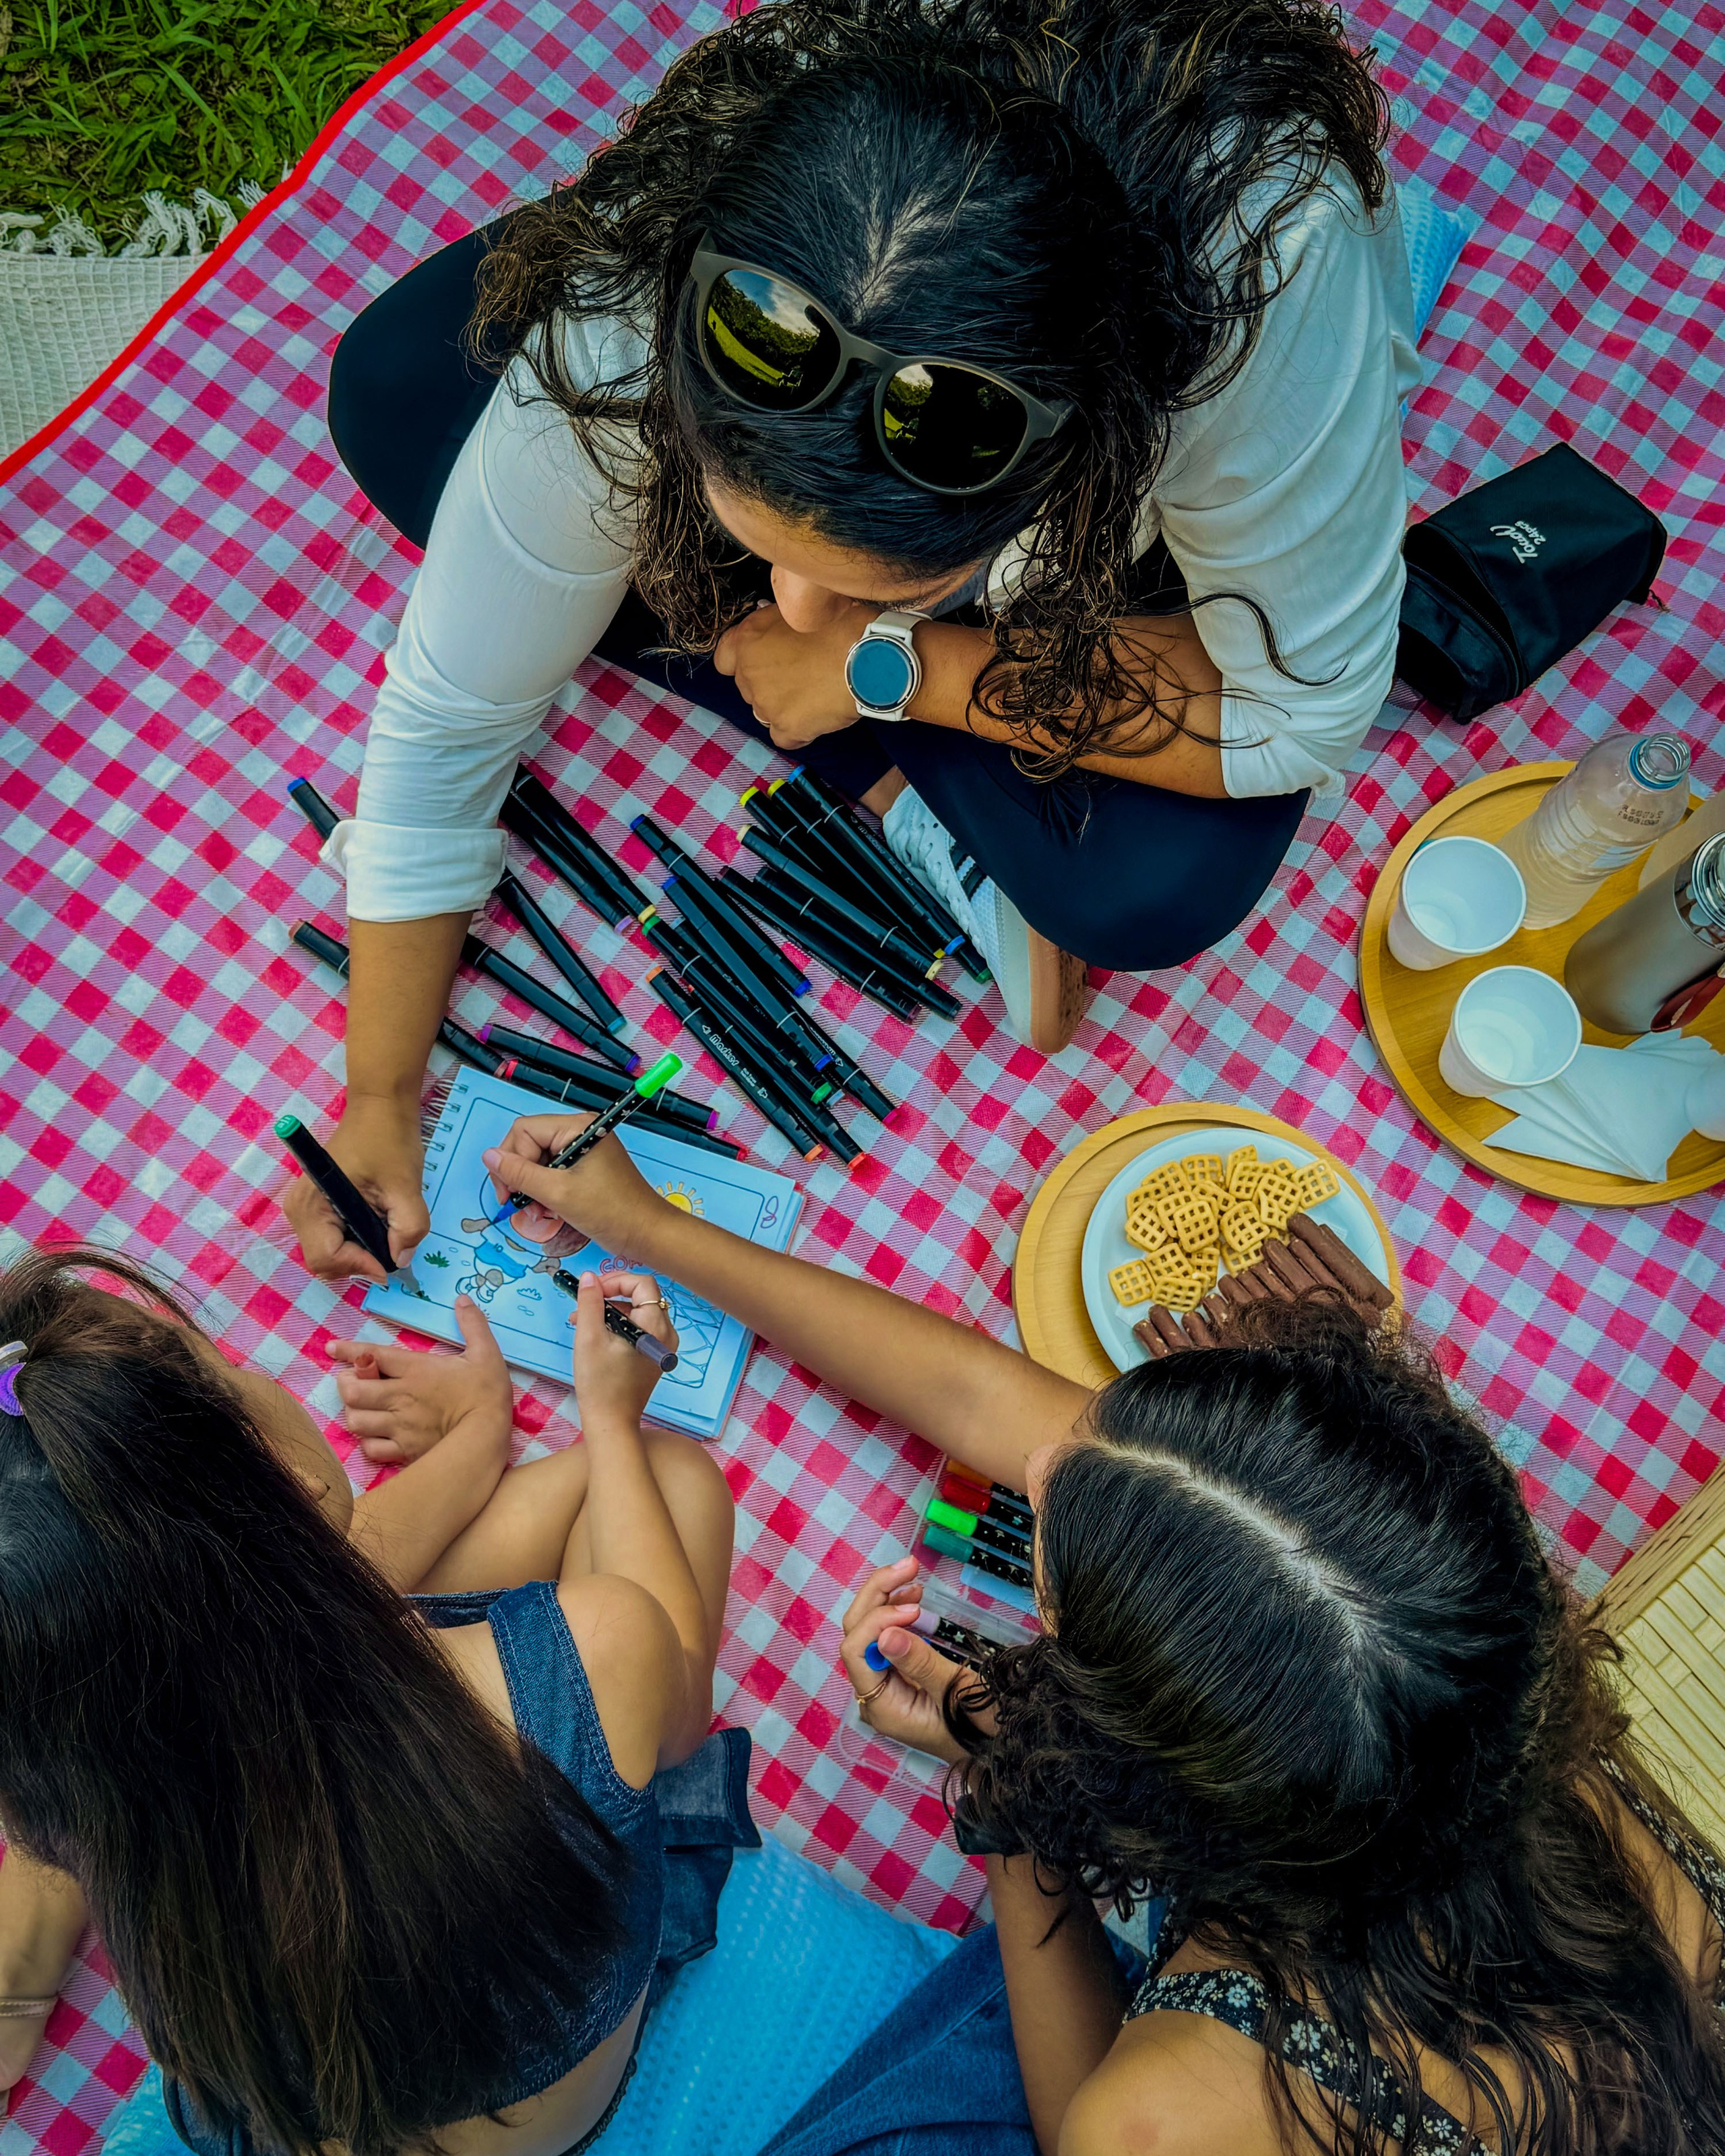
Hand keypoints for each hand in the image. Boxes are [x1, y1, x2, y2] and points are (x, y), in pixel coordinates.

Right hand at [283, 1097, 427, 1284]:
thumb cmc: (389, 1139)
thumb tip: (401, 1260)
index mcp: (312, 1204)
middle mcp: (300, 1211)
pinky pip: (333, 1240)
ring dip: (360, 1252)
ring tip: (385, 1227)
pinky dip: (356, 1241)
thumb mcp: (406, 1185)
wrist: (380, 1108)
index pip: (327, 1258)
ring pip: (330, 1255)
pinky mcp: (317, 1207)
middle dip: (360, 1261)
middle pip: (325, 1262)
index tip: (392, 1257)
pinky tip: (375, 1221)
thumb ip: (408, 1227)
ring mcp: (306, 1210)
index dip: (361, 1265)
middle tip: (391, 1242)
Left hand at [326, 1294, 512, 1463]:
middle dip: (346, 1384)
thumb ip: (473, 1325)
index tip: (332, 1347)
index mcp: (415, 1370)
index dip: (348, 1350)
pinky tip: (375, 1436)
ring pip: (356, 1420)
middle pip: (353, 1390)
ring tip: (362, 1408)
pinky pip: (371, 1448)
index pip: (372, 1355)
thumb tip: (462, 1299)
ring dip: (354, 1412)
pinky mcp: (404, 1450)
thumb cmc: (486, 1393)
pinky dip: (368, 1441)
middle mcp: (400, 1397)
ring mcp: (399, 1426)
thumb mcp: (486, 1353)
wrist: (488, 1436)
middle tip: (352, 1381)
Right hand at [481, 1113, 667, 1255]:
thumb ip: (520, 1174)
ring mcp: (583, 1149)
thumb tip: (488, 1156)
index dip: (509, 1161)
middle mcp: (580, 1131)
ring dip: (531, 1188)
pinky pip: (552, 1172)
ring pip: (538, 1161)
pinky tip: (550, 1210)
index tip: (508, 1194)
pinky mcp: (585, 1167)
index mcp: (578, 1127)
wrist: (648, 1234)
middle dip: (520, 1176)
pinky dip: (545, 1192)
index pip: (523, 1131)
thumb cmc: (613, 1212)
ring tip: (539, 1213)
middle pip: (528, 1145)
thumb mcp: (559, 1194)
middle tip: (520, 1206)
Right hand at [570, 1268, 679, 1428]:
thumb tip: (589, 1277)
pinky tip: (595, 1334)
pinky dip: (618, 1324)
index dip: (616, 1280)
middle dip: (610, 1295)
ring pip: (638, 1312)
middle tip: (583, 1303)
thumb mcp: (589, 1338)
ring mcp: (663, 1346)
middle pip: (641, 1297)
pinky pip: (639, 1328)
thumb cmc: (600, 1384)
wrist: (611, 1422)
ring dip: (610, 1310)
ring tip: (581, 1320)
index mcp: (656, 1326)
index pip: (643, 1284)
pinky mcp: (655, 1356)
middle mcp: (666, 1334)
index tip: (592, 1289)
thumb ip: (590, 1302)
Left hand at [713, 600, 872, 750]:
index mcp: (748, 640)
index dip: (742, 658)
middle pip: (748, 686)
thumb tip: (780, 630)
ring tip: (813, 692)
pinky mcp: (787, 728)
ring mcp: (766, 705)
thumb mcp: (801, 610)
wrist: (868, 656)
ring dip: (783, 704)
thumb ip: (777, 623)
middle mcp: (749, 674)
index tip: (763, 656)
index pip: (724, 657)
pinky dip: (798, 730)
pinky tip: (817, 716)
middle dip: (768, 681)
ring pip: (765, 711)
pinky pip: (784, 736)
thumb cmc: (841, 624)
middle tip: (801, 672)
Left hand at [840, 1557, 982, 1764]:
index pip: (857, 1652)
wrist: (1001, 1749)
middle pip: (858, 1635)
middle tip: (910, 1566)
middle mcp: (876, 1695)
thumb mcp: (958, 1694)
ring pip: (869, 1632)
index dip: (878, 1620)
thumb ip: (921, 1665)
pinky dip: (896, 1612)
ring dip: (886, 1597)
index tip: (915, 1609)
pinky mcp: (900, 1675)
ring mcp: (887, 1684)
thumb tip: (885, 1634)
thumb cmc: (983, 1729)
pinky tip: (913, 1597)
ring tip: (913, 1575)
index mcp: (883, 1706)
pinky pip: (886, 1639)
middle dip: (878, 1594)